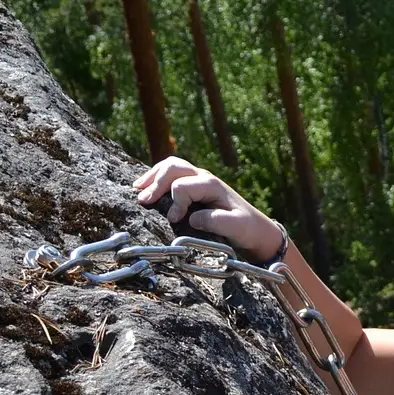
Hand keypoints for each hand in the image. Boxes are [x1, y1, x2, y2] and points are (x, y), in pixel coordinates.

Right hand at [134, 157, 283, 261]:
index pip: (183, 186)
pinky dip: (156, 178)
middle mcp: (204, 177)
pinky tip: (144, 187)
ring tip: (137, 189)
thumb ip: (216, 221)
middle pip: (173, 167)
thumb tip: (191, 218)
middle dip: (156, 182)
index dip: (175, 202)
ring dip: (153, 176)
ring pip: (170, 166)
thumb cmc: (246, 228)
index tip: (173, 219)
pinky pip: (171, 174)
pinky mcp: (193, 186)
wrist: (255, 228)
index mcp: (212, 185)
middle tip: (142, 200)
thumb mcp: (236, 227)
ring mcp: (198, 179)